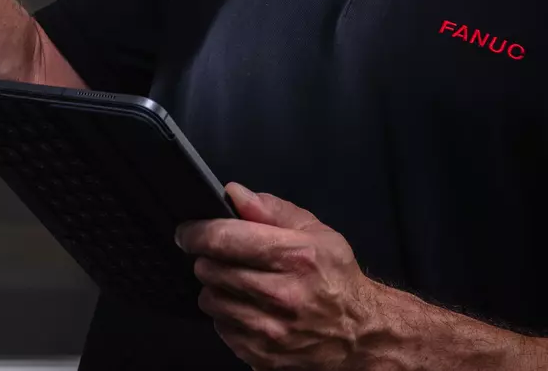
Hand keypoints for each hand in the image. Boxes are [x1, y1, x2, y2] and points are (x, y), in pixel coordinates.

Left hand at [177, 184, 382, 369]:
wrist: (359, 335)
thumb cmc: (336, 277)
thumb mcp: (316, 231)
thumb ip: (272, 209)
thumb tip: (234, 193)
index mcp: (295, 256)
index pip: (224, 239)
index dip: (196, 232)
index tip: (187, 231)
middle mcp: (280, 295)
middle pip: (211, 269)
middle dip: (209, 258)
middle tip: (222, 256)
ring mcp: (269, 330)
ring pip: (210, 300)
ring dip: (217, 287)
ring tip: (239, 282)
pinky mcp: (261, 355)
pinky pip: (221, 328)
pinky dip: (227, 315)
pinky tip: (248, 307)